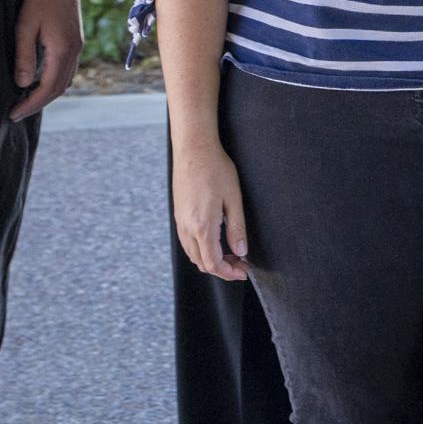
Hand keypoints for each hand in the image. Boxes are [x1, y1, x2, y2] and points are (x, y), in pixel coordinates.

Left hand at [10, 0, 81, 120]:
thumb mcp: (25, 27)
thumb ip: (24, 56)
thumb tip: (23, 84)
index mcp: (62, 50)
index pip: (48, 88)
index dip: (31, 104)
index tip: (13, 114)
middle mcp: (74, 51)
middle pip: (59, 88)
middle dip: (38, 103)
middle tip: (17, 113)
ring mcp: (77, 46)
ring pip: (65, 80)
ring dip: (47, 94)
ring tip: (27, 101)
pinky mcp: (75, 40)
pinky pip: (66, 69)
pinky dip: (53, 81)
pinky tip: (39, 80)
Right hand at [172, 139, 250, 280]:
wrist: (193, 150)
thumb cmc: (216, 170)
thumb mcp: (233, 199)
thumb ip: (237, 228)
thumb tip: (241, 252)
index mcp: (202, 227)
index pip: (213, 263)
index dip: (229, 273)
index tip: (244, 272)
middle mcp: (187, 229)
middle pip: (202, 263)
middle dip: (222, 269)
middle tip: (241, 264)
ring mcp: (180, 223)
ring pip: (193, 255)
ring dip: (211, 260)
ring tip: (232, 254)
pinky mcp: (178, 216)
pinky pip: (188, 243)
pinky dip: (202, 250)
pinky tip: (216, 242)